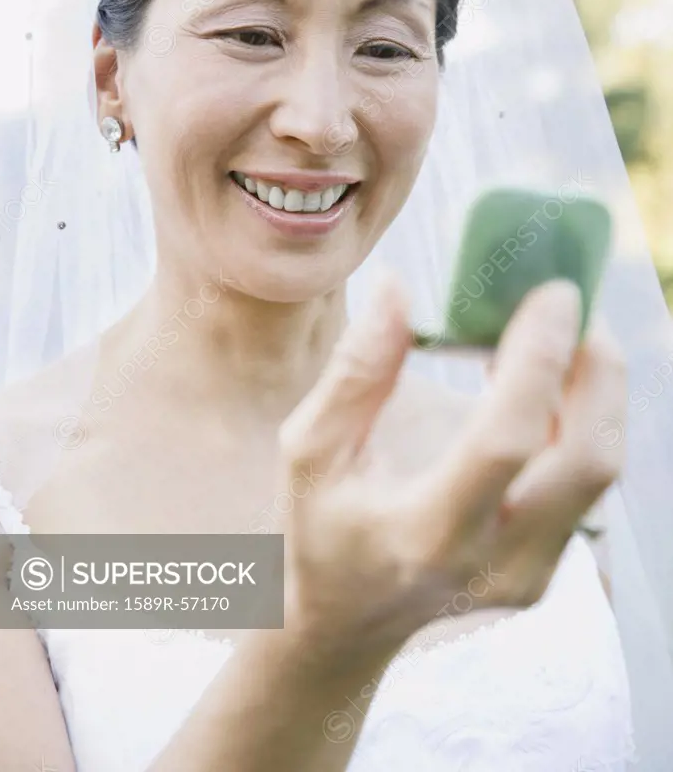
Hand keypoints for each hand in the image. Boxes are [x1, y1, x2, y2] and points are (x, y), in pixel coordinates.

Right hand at [277, 272, 625, 671]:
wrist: (344, 623)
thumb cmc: (320, 529)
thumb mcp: (310, 451)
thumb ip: (355, 372)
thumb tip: (398, 287)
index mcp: (425, 533)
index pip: (505, 439)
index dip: (539, 359)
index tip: (551, 295)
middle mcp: (492, 563)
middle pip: (588, 462)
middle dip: (598, 371)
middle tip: (571, 308)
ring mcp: (528, 574)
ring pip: (599, 471)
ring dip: (595, 391)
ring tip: (559, 337)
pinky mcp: (545, 571)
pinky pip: (585, 485)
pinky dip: (580, 421)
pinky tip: (546, 385)